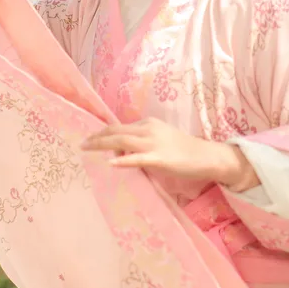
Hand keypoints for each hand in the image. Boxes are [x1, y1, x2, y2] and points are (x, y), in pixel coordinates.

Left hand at [81, 118, 259, 190]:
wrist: (206, 156)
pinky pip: (137, 158)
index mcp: (148, 124)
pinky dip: (123, 160)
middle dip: (97, 136)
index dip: (105, 133)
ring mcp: (153, 143)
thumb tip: (122, 153)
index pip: (120, 127)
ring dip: (101, 144)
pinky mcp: (159, 158)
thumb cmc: (184, 151)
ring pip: (122, 140)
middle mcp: (148, 129)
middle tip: (82, 143)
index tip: (92, 140)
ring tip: (86, 148)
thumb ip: (142, 144)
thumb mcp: (160, 140)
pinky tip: (110, 163)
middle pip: (116, 130)